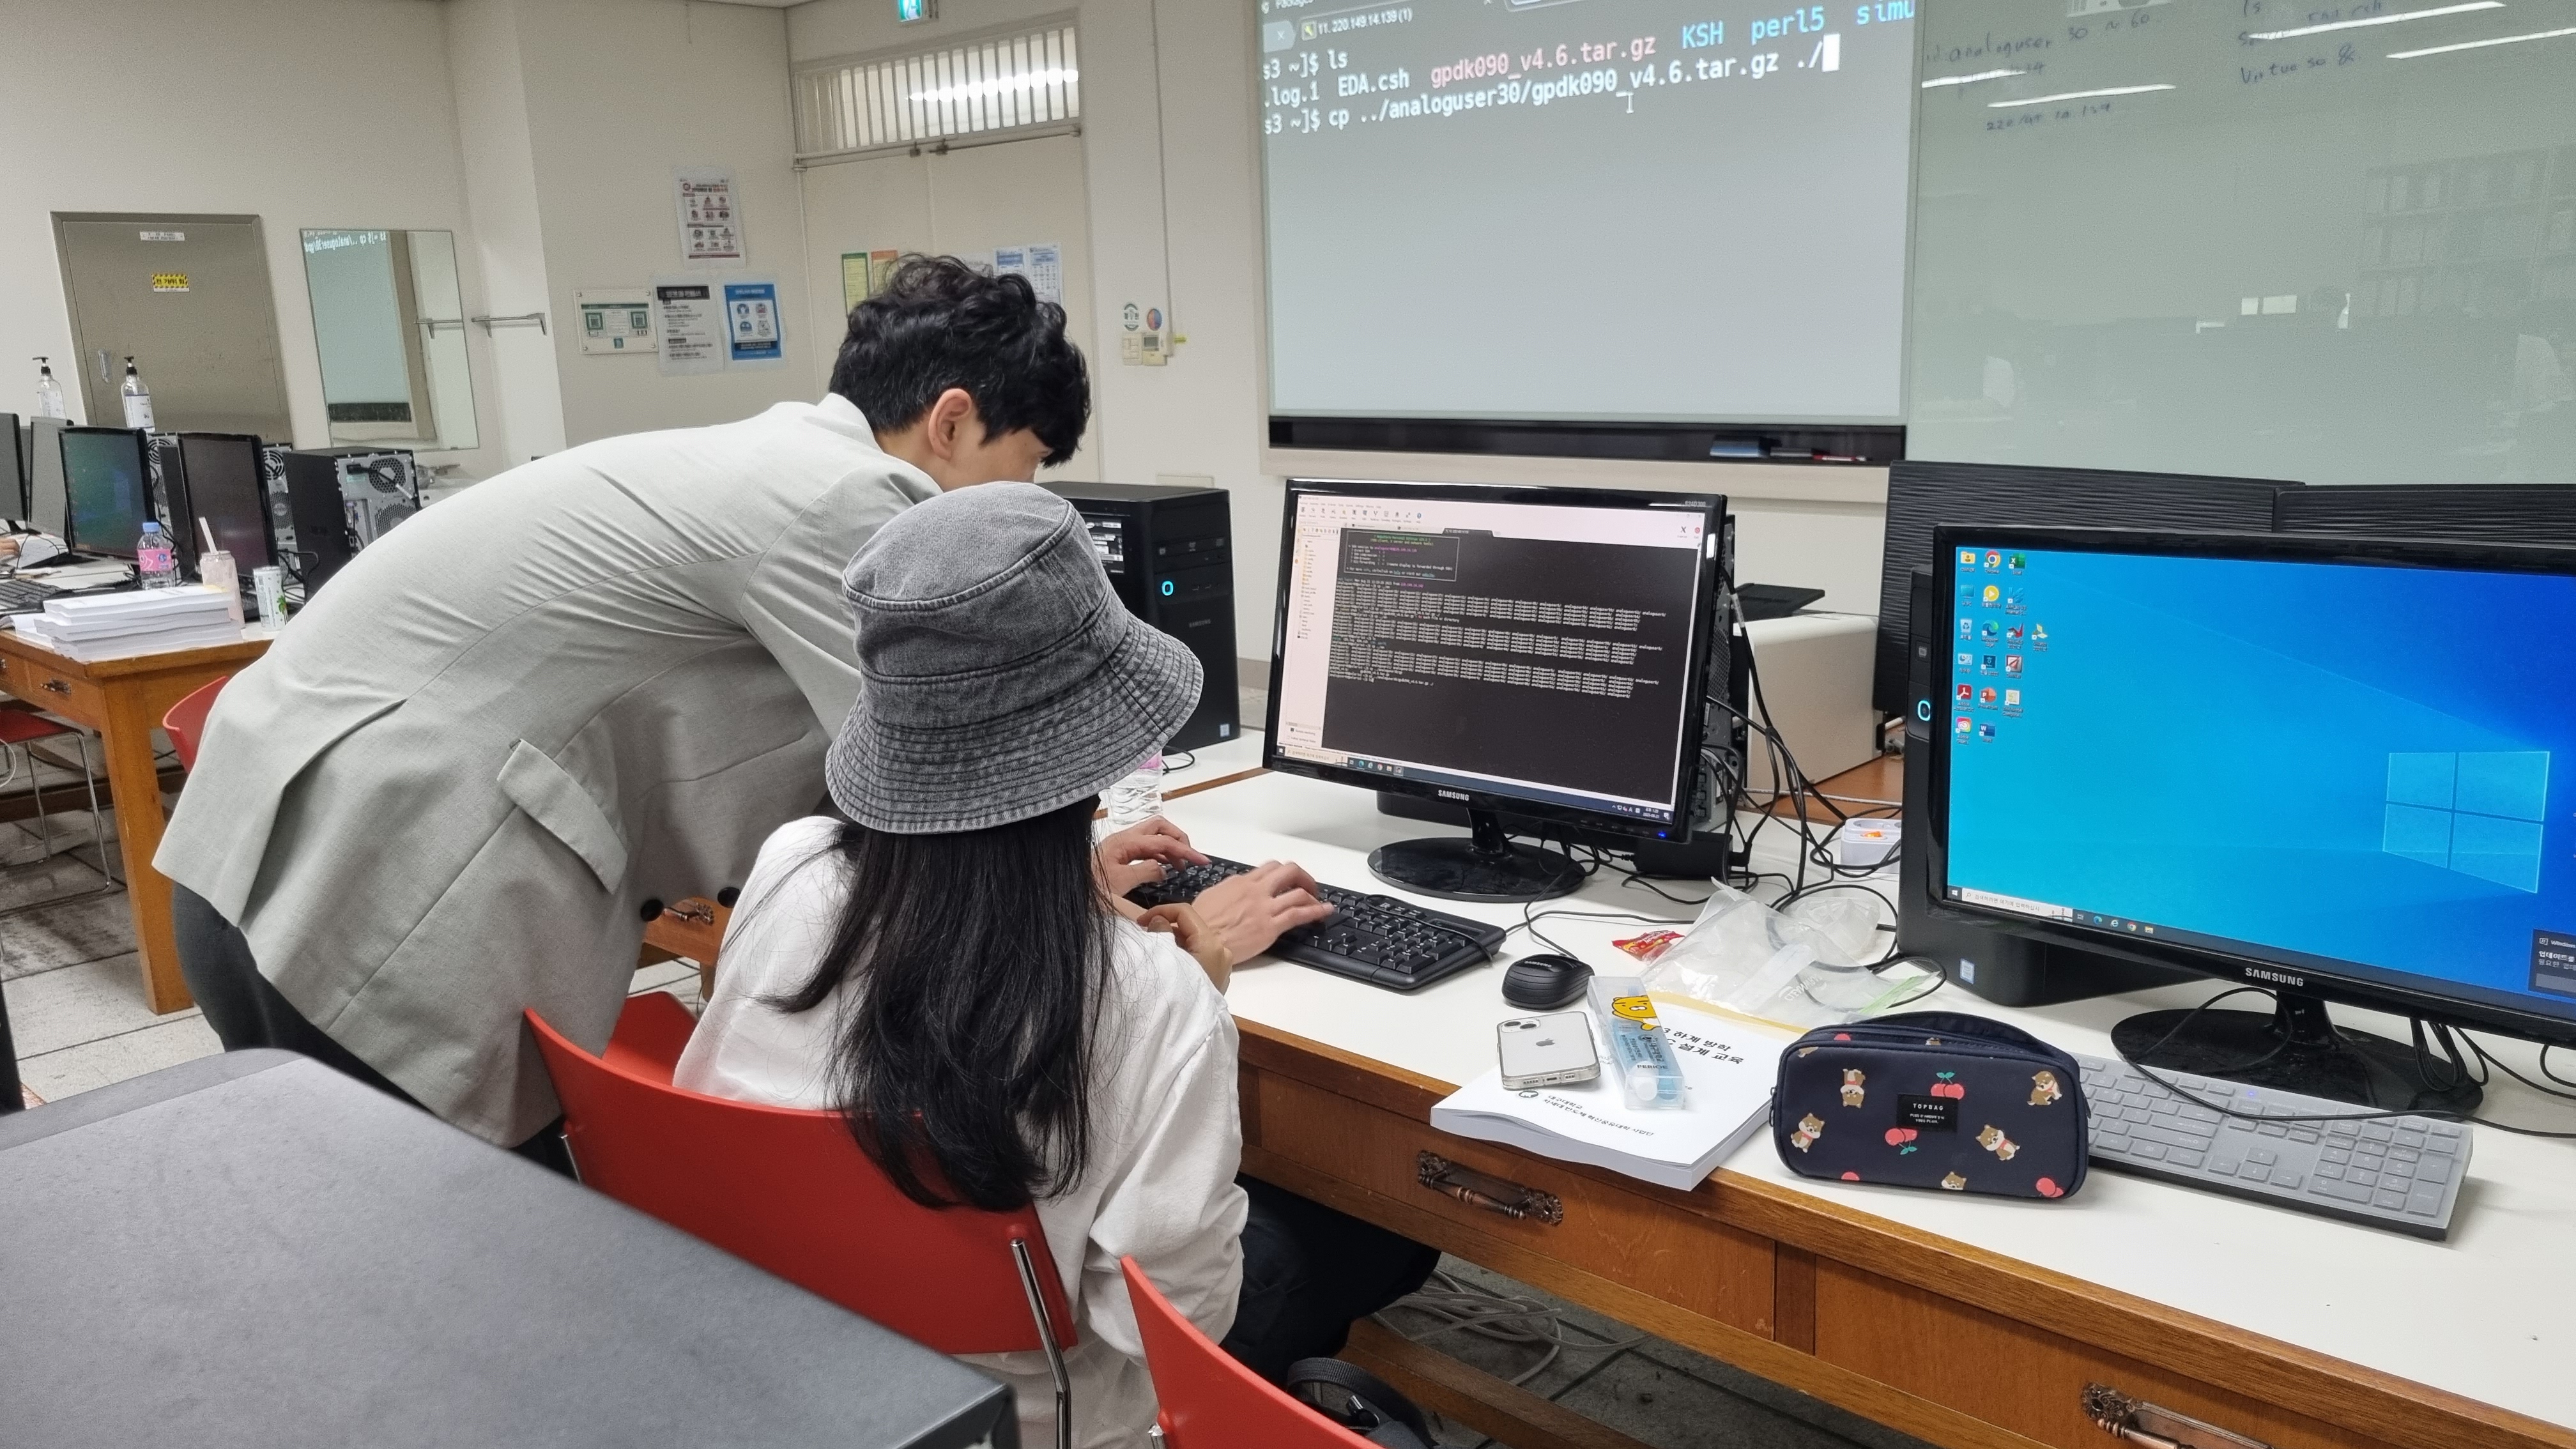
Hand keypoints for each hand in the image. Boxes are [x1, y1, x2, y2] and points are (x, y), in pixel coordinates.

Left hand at [1094, 817, 1207, 896]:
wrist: (1069, 894)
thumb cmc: (1091, 890)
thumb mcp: (1121, 884)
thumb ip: (1146, 872)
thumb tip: (1164, 868)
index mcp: (1125, 842)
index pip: (1163, 841)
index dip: (1185, 850)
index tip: (1201, 861)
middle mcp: (1124, 838)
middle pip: (1159, 827)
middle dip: (1178, 839)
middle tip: (1189, 858)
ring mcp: (1122, 846)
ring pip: (1153, 837)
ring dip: (1169, 847)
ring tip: (1180, 866)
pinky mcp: (1119, 855)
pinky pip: (1145, 848)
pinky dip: (1159, 855)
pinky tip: (1164, 868)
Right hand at [1138, 903, 1232, 991]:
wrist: (1194, 1035)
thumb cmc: (1179, 995)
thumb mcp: (1167, 962)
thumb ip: (1161, 935)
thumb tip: (1159, 921)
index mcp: (1211, 944)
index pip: (1185, 912)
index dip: (1160, 911)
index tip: (1140, 923)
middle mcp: (1221, 951)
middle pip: (1190, 928)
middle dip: (1165, 929)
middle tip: (1143, 940)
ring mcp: (1221, 965)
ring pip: (1193, 942)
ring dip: (1172, 943)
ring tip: (1153, 955)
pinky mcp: (1217, 977)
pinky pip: (1197, 956)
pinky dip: (1181, 955)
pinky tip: (1166, 967)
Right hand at [1189, 860, 1333, 962]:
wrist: (1199, 941)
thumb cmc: (1199, 923)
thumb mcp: (1211, 897)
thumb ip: (1228, 890)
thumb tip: (1234, 890)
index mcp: (1240, 882)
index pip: (1269, 868)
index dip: (1282, 872)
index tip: (1287, 880)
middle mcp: (1255, 891)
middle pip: (1288, 872)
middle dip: (1301, 876)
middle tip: (1306, 885)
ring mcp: (1265, 908)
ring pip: (1297, 892)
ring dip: (1312, 893)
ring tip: (1319, 899)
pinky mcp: (1271, 927)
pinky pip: (1299, 914)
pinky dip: (1316, 910)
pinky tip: (1325, 910)